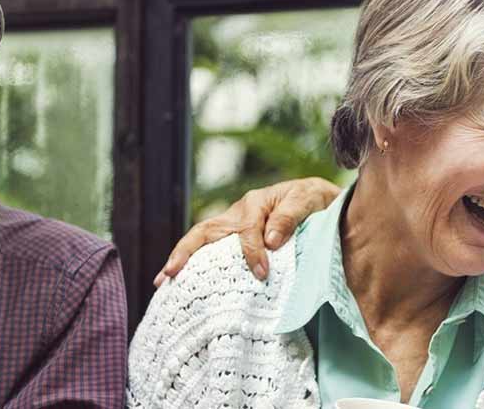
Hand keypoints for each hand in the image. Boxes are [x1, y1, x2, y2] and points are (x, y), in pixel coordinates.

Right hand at [155, 177, 340, 284]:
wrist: (321, 202)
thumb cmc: (315, 201)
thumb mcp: (309, 200)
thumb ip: (290, 216)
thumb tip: (270, 241)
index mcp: (256, 203)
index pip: (247, 230)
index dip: (252, 252)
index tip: (262, 273)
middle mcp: (238, 214)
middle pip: (204, 232)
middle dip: (185, 252)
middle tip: (170, 274)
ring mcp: (233, 227)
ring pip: (201, 241)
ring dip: (181, 260)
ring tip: (162, 282)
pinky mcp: (235, 240)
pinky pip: (211, 252)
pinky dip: (195, 266)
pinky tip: (182, 285)